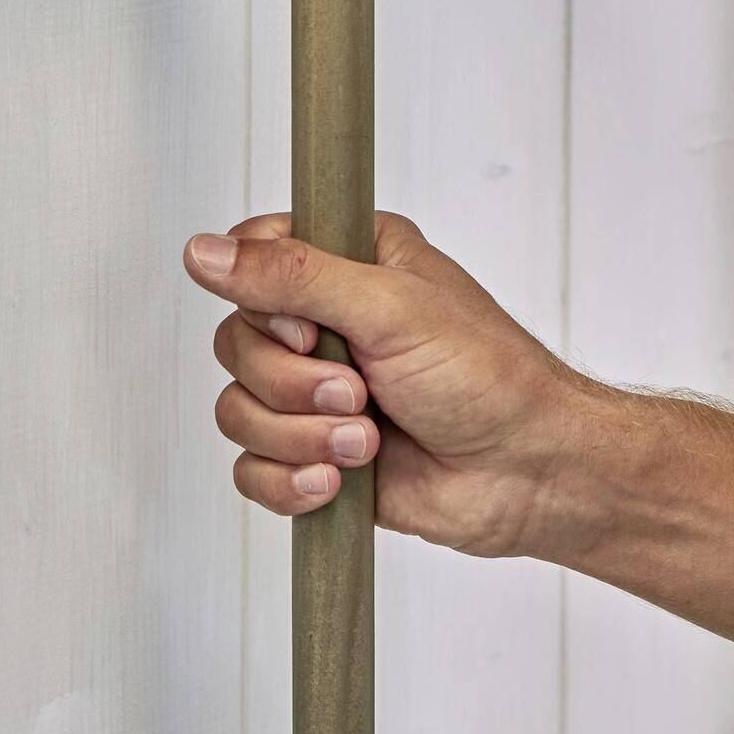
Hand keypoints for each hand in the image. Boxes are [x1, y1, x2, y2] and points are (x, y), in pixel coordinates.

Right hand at [184, 210, 606, 559]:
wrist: (528, 473)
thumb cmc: (489, 378)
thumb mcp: (390, 307)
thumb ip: (293, 276)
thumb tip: (205, 253)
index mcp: (349, 260)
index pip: (249, 259)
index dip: (263, 303)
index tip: (310, 329)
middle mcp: (327, 323)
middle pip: (235, 344)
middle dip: (292, 384)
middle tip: (358, 393)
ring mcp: (317, 393)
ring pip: (238, 410)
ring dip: (299, 436)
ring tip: (364, 443)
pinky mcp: (316, 454)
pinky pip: (252, 469)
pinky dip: (290, 481)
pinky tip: (338, 481)